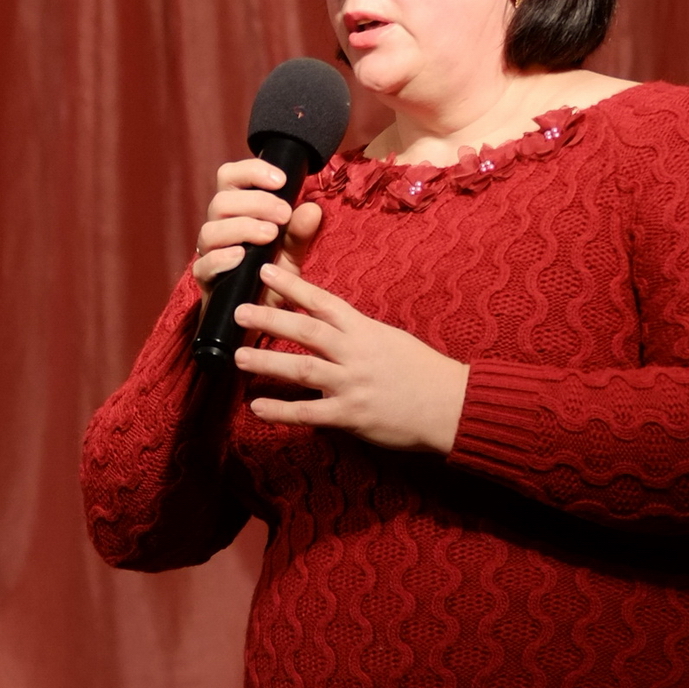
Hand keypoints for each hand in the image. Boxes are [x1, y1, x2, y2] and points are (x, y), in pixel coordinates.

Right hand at [193, 158, 323, 306]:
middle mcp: (219, 227)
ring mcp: (210, 253)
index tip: (281, 180)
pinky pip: (204, 264)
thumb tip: (312, 208)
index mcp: (236, 211)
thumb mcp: (291, 253)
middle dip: (256, 203)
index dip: (252, 171)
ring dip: (242, 228)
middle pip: (222, 201)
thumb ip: (299, 232)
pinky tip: (242, 257)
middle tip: (284, 215)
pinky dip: (222, 258)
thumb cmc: (271, 278)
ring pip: (211, 229)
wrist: (259, 317)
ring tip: (270, 236)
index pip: (231, 177)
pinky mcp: (205, 279)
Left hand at [234, 263, 468, 454]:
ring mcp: (353, 385)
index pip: (323, 302)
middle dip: (269, 319)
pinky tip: (257, 407)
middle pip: (306, 332)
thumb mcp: (389, 339)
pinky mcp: (352, 416)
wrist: (452, 405)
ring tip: (237, 357)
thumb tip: (325, 326)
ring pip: (302, 370)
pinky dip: (281, 411)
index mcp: (365, 330)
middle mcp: (356, 353)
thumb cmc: (422, 371)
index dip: (292, 286)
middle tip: (238, 311)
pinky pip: (310, 413)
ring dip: (266, 363)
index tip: (265, 271)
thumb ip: (356, 334)